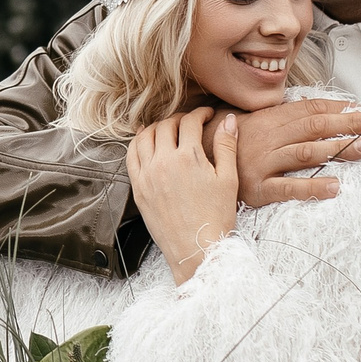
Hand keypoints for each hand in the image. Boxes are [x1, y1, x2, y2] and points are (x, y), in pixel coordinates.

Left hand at [127, 108, 239, 283]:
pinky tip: (144, 140)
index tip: (208, 114)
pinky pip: (131, 155)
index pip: (190, 121)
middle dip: (180, 119)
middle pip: (166, 125)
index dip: (200, 113)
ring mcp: (147, 174)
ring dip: (157, 127)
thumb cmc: (216, 216)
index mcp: (189, 157)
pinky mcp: (138, 187)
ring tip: (168, 129)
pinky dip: (137, 142)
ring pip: (145, 136)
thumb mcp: (228, 179)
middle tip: (190, 122)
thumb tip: (227, 119)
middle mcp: (164, 162)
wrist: (197, 248)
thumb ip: (226, 146)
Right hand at [232, 99, 360, 206]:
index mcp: (269, 120)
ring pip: (306, 152)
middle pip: (314, 126)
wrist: (191, 161)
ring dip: (339, 149)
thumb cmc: (225, 145)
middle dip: (349, 123)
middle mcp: (269, 137)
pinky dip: (312, 187)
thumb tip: (312, 112)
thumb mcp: (250, 123)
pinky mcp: (258, 188)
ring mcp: (264, 162)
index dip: (339, 108)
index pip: (310, 109)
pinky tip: (335, 187)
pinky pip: (288, 187)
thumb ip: (279, 118)